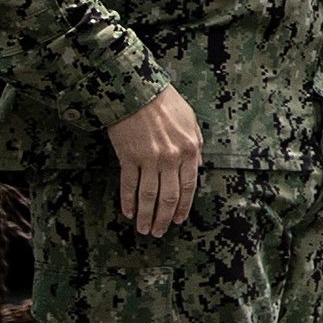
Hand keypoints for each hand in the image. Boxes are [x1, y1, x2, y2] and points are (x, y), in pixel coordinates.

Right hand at [109, 88, 204, 237]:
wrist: (137, 90)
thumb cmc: (166, 103)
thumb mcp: (191, 121)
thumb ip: (195, 145)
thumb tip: (195, 167)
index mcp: (190, 150)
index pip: (189, 187)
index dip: (184, 207)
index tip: (179, 221)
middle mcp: (171, 158)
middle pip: (169, 196)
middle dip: (165, 218)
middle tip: (159, 232)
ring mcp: (149, 159)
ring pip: (148, 196)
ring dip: (146, 216)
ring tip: (144, 230)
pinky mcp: (128, 157)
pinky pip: (128, 185)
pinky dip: (127, 201)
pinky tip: (127, 213)